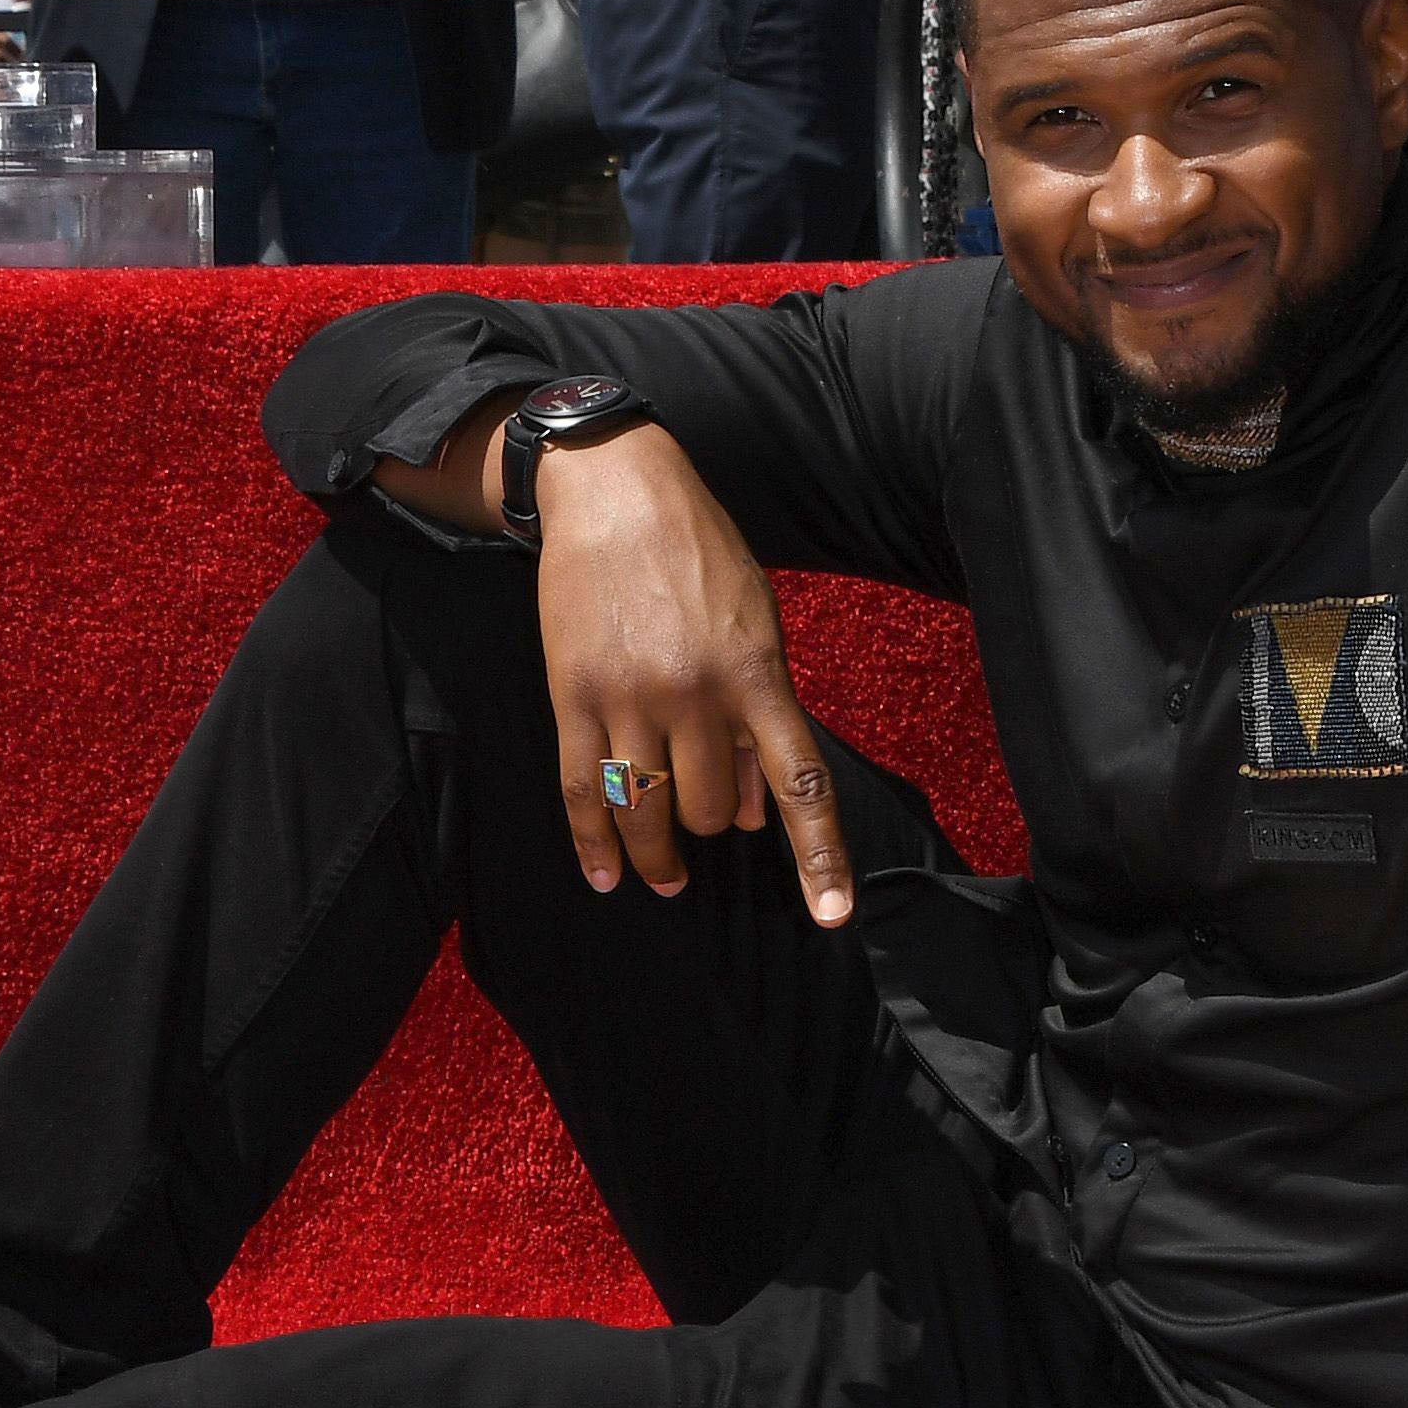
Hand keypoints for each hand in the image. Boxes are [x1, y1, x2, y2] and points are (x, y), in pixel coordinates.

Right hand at [531, 426, 854, 926]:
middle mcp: (696, 694)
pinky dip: (594, 844)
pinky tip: (604, 877)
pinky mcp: (574, 695)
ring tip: (663, 875)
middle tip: (707, 815)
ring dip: (658, 855)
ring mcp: (630, 698)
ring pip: (647, 812)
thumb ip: (762, 716)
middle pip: (711, 809)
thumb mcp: (758, 622)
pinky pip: (584, 791)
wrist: (614, 492)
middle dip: (713, 821)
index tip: (833, 915)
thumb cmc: (700, 554)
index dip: (819, 856)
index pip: (801, 783)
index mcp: (756, 674)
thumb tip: (755, 810)